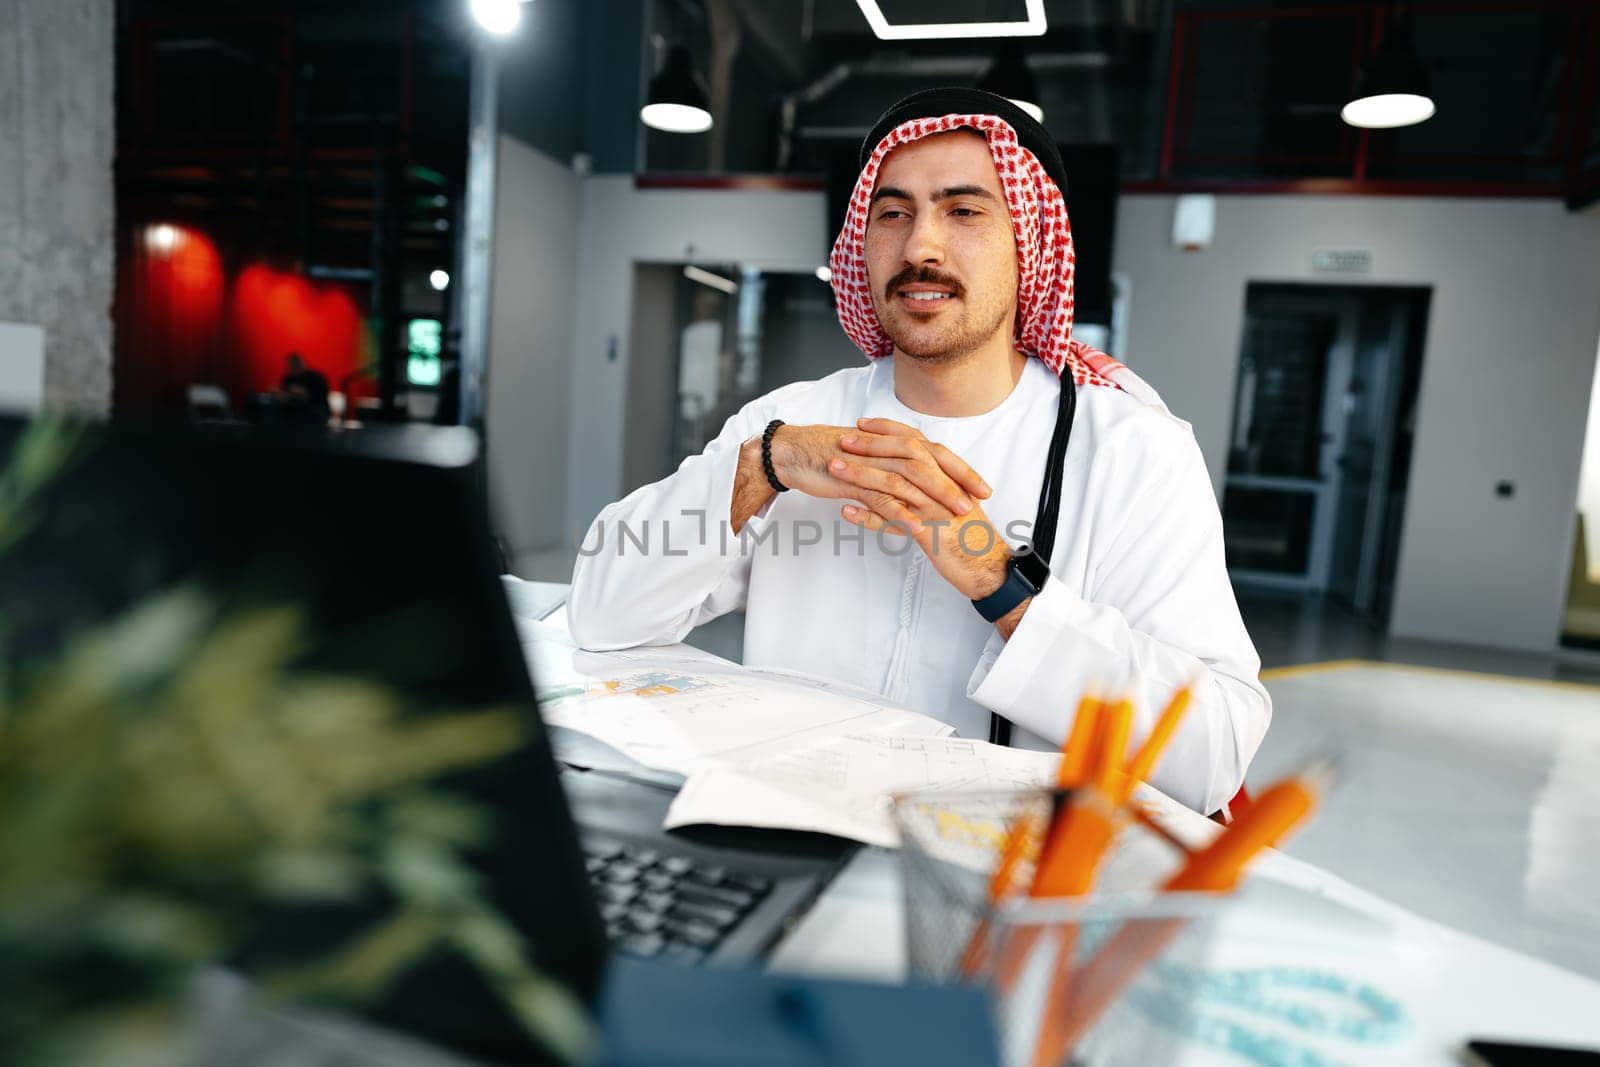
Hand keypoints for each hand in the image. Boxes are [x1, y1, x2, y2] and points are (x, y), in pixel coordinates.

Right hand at [731, 421, 992, 531]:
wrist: (795, 453)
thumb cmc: (833, 457)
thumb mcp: (871, 460)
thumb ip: (896, 468)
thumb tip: (921, 482)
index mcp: (895, 443)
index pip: (937, 453)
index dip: (962, 470)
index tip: (984, 489)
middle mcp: (887, 449)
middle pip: (931, 462)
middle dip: (958, 482)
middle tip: (979, 502)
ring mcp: (871, 463)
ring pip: (911, 478)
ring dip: (936, 496)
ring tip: (956, 515)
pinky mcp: (853, 480)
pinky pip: (880, 497)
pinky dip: (900, 512)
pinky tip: (915, 527)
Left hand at [830, 418, 1010, 601]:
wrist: (989, 566)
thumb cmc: (970, 536)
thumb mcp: (954, 501)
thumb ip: (935, 483)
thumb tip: (913, 471)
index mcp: (946, 474)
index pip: (914, 441)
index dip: (887, 430)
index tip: (862, 425)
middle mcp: (941, 485)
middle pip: (902, 455)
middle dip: (869, 446)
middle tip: (842, 441)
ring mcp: (934, 507)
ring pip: (893, 484)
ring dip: (861, 475)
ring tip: (835, 469)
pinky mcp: (928, 532)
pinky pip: (893, 521)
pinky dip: (868, 517)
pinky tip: (846, 512)